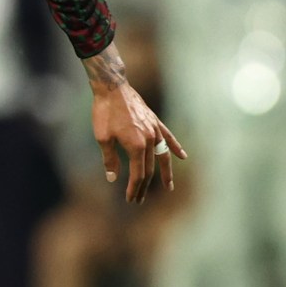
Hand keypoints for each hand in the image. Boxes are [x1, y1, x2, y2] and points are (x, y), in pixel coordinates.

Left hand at [84, 46, 185, 202]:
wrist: (112, 86)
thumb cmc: (104, 112)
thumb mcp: (102, 137)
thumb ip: (109, 159)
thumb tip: (113, 178)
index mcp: (136, 145)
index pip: (138, 174)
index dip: (134, 188)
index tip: (130, 199)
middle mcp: (149, 139)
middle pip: (149, 168)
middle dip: (144, 186)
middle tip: (139, 199)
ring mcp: (154, 130)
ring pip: (162, 156)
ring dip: (165, 173)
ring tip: (168, 186)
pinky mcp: (154, 121)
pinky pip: (168, 137)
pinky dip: (175, 147)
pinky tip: (183, 156)